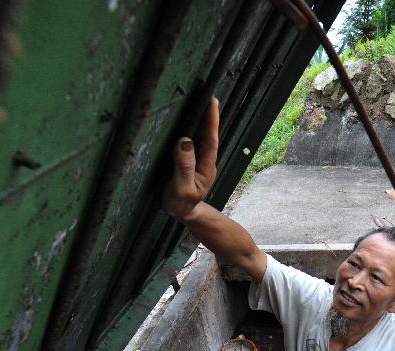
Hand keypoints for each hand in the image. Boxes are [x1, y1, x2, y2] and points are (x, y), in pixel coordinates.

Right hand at [163, 97, 219, 220]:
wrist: (184, 213)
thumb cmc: (182, 203)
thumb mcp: (182, 188)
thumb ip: (184, 166)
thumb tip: (185, 141)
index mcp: (206, 166)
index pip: (210, 139)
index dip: (211, 120)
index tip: (212, 101)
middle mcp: (205, 160)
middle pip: (208, 133)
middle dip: (209, 113)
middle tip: (207, 92)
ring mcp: (198, 160)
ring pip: (202, 136)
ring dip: (201, 118)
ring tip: (200, 99)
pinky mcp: (190, 160)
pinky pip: (193, 141)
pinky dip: (193, 128)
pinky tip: (189, 118)